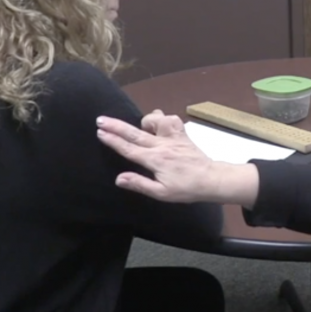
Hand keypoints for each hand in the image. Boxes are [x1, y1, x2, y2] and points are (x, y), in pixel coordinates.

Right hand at [96, 110, 216, 202]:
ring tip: (143, 129)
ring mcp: (173, 137)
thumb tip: (119, 178)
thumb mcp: (161, 193)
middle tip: (100, 119)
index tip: (100, 132)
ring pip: (155, 119)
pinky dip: (163, 119)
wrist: (211, 179)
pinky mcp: (182, 134)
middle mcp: (162, 145)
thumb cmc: (185, 189)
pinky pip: (171, 119)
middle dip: (116, 125)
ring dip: (145, 121)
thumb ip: (139, 184)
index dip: (113, 140)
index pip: (129, 149)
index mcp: (155, 160)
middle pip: (135, 133)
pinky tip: (160, 127)